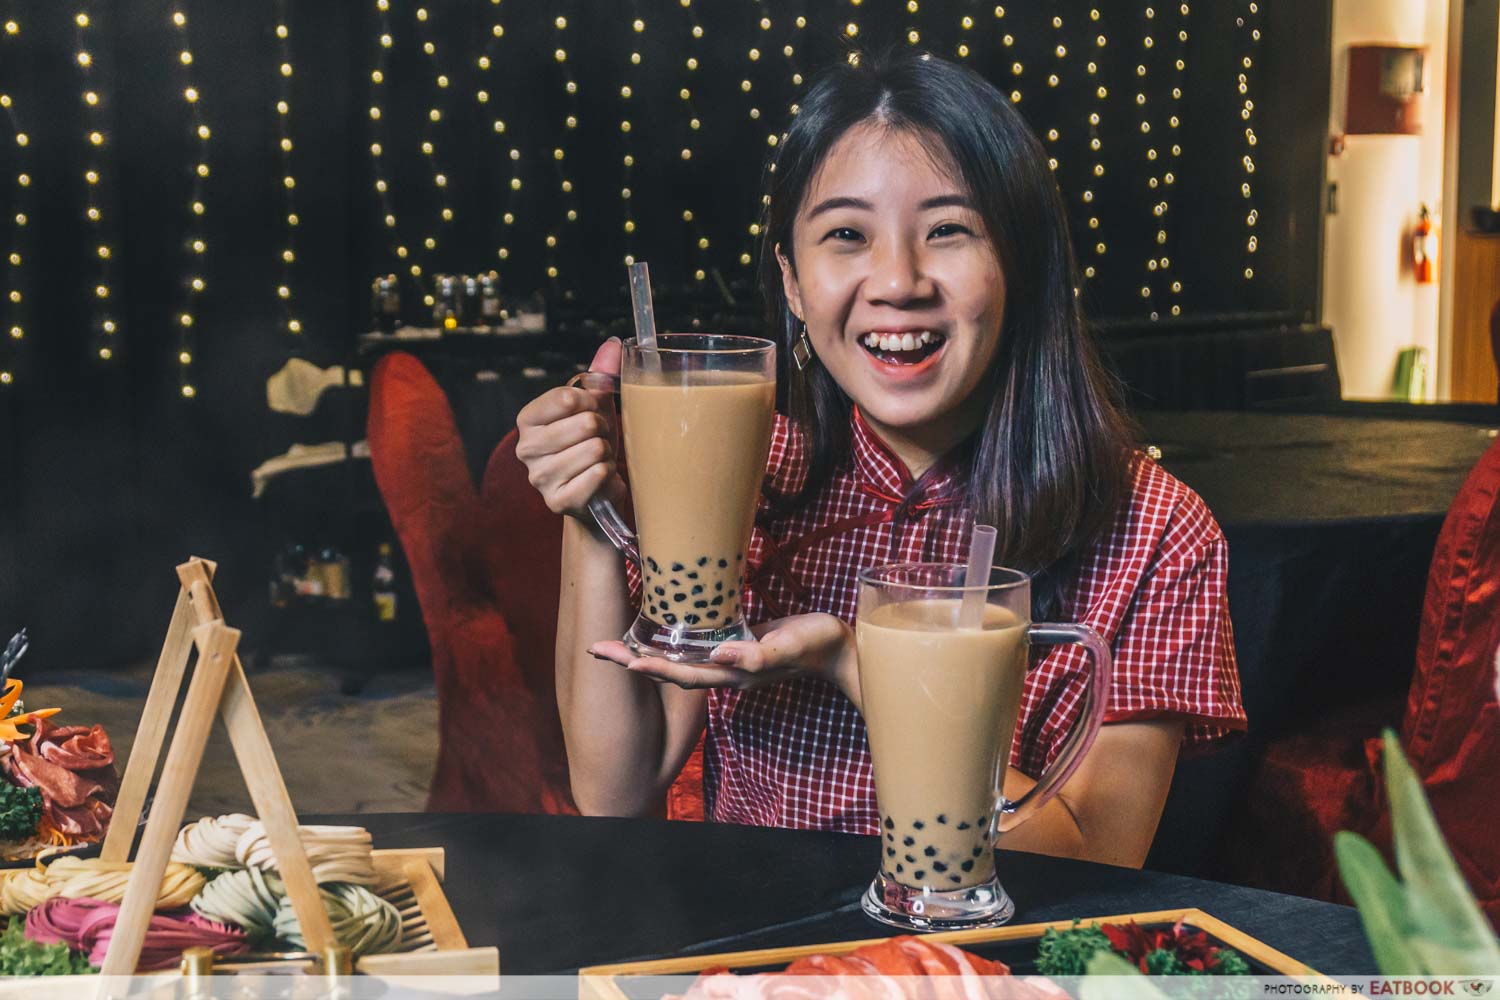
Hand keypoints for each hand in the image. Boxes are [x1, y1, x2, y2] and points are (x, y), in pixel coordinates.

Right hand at [515, 338, 623, 519]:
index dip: (592, 404)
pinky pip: (596, 476)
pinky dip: (607, 475)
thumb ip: (600, 374)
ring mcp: (539, 477)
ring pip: (594, 450)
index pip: (567, 398)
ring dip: (606, 455)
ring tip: (598, 460)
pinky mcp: (557, 501)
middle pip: (585, 424)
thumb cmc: (591, 444)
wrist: (595, 492)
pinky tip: (599, 479)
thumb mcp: (594, 407)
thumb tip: (613, 344)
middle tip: (598, 441)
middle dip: (602, 431)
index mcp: (528, 419)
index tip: (592, 414)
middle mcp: (526, 448)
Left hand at [588, 614, 859, 703]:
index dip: (654, 667)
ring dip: (644, 650)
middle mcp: (723, 669)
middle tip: (597, 649)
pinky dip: (668, 640)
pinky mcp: (733, 643)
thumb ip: (757, 656)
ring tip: (613, 641)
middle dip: (633, 660)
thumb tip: (720, 654)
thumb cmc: (815, 644)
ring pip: (677, 657)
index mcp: (732, 673)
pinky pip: (693, 646)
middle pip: (669, 667)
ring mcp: (726, 659)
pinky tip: (655, 628)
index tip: (623, 661)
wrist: (836, 648)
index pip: (683, 673)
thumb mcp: (789, 646)